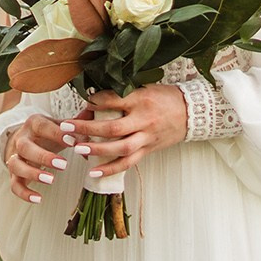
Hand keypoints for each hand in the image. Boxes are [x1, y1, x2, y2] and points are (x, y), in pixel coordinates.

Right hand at [3, 111, 77, 204]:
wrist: (24, 139)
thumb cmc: (48, 132)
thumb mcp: (60, 124)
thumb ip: (77, 122)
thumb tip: (95, 112)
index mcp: (34, 124)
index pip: (43, 127)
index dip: (56, 134)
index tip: (73, 142)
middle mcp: (21, 139)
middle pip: (25, 147)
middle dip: (43, 156)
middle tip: (63, 165)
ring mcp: (15, 157)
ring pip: (16, 165)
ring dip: (32, 173)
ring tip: (51, 180)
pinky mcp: (14, 174)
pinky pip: (14, 185)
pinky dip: (24, 193)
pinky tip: (38, 199)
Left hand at [68, 85, 187, 177]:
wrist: (193, 111)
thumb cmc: (163, 97)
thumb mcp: (142, 88)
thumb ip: (118, 96)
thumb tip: (89, 104)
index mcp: (141, 99)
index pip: (114, 100)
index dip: (95, 101)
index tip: (83, 101)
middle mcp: (144, 120)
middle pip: (113, 128)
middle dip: (87, 128)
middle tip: (66, 127)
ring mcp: (147, 137)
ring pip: (121, 148)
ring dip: (97, 150)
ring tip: (78, 148)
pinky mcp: (149, 150)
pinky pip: (129, 162)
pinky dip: (111, 169)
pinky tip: (94, 172)